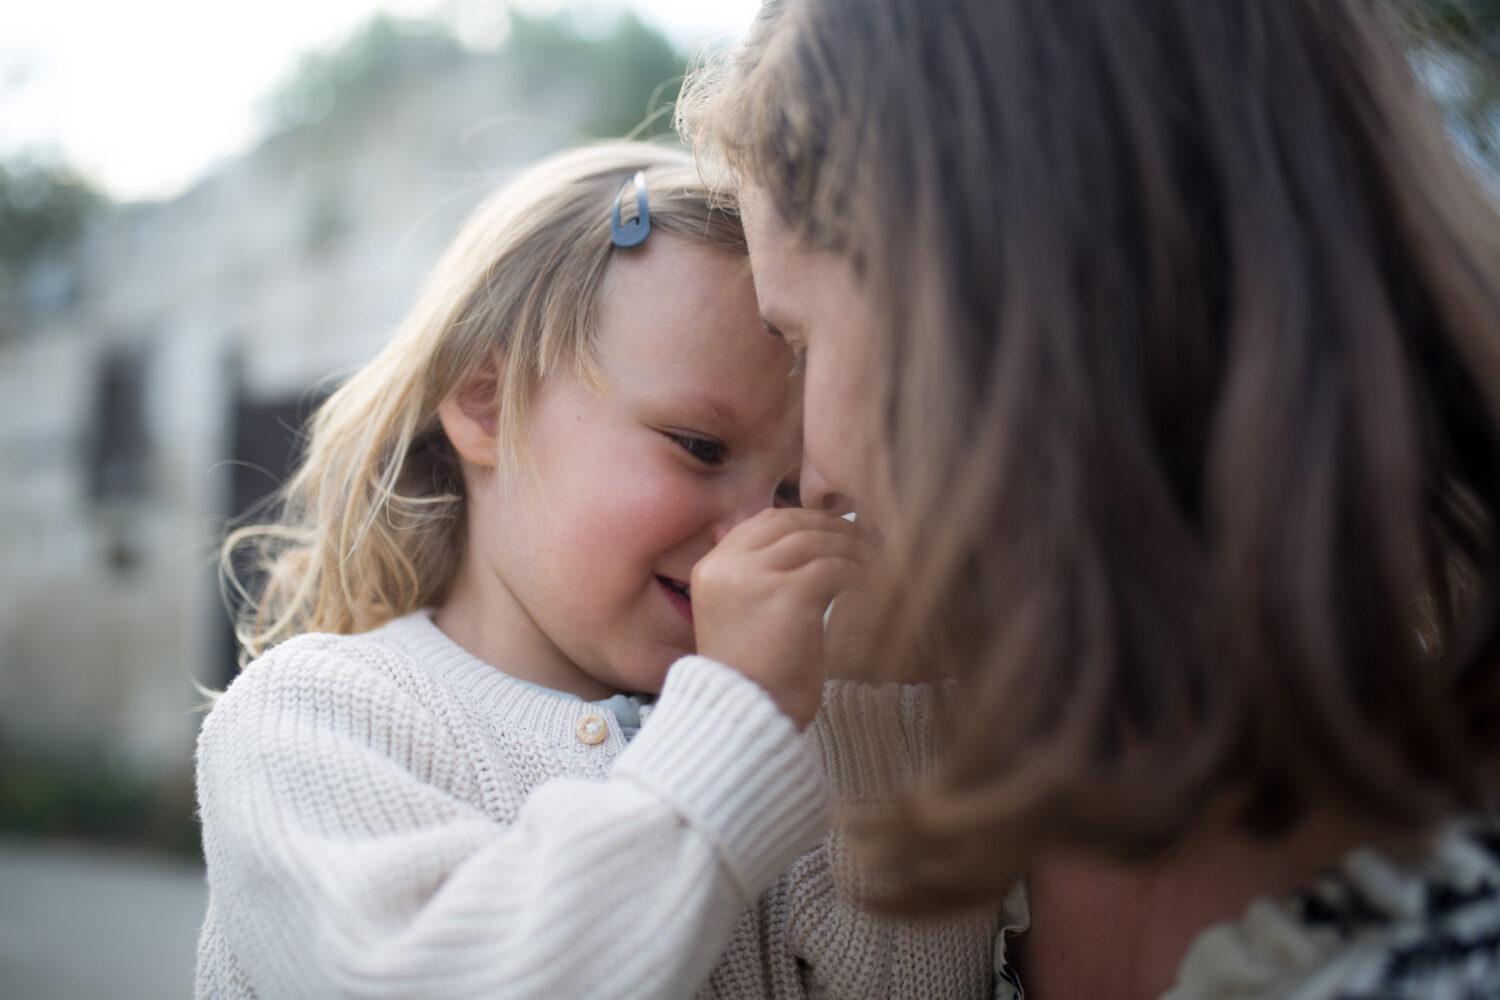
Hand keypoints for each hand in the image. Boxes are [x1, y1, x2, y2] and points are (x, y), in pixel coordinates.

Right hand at [691, 509, 872, 727]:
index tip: (835, 530)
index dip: (804, 520)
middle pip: (789, 523)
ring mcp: (754, 577)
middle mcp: (726, 566)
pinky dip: (858, 573)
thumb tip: (807, 546)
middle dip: (831, 527)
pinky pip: (834, 568)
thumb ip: (758, 579)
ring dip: (851, 548)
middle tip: (864, 538)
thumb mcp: (740, 617)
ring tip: (875, 559)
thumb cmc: (752, 677)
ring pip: (815, 541)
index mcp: (710, 569)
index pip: (763, 523)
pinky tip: (871, 584)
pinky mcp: (788, 594)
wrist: (746, 720)